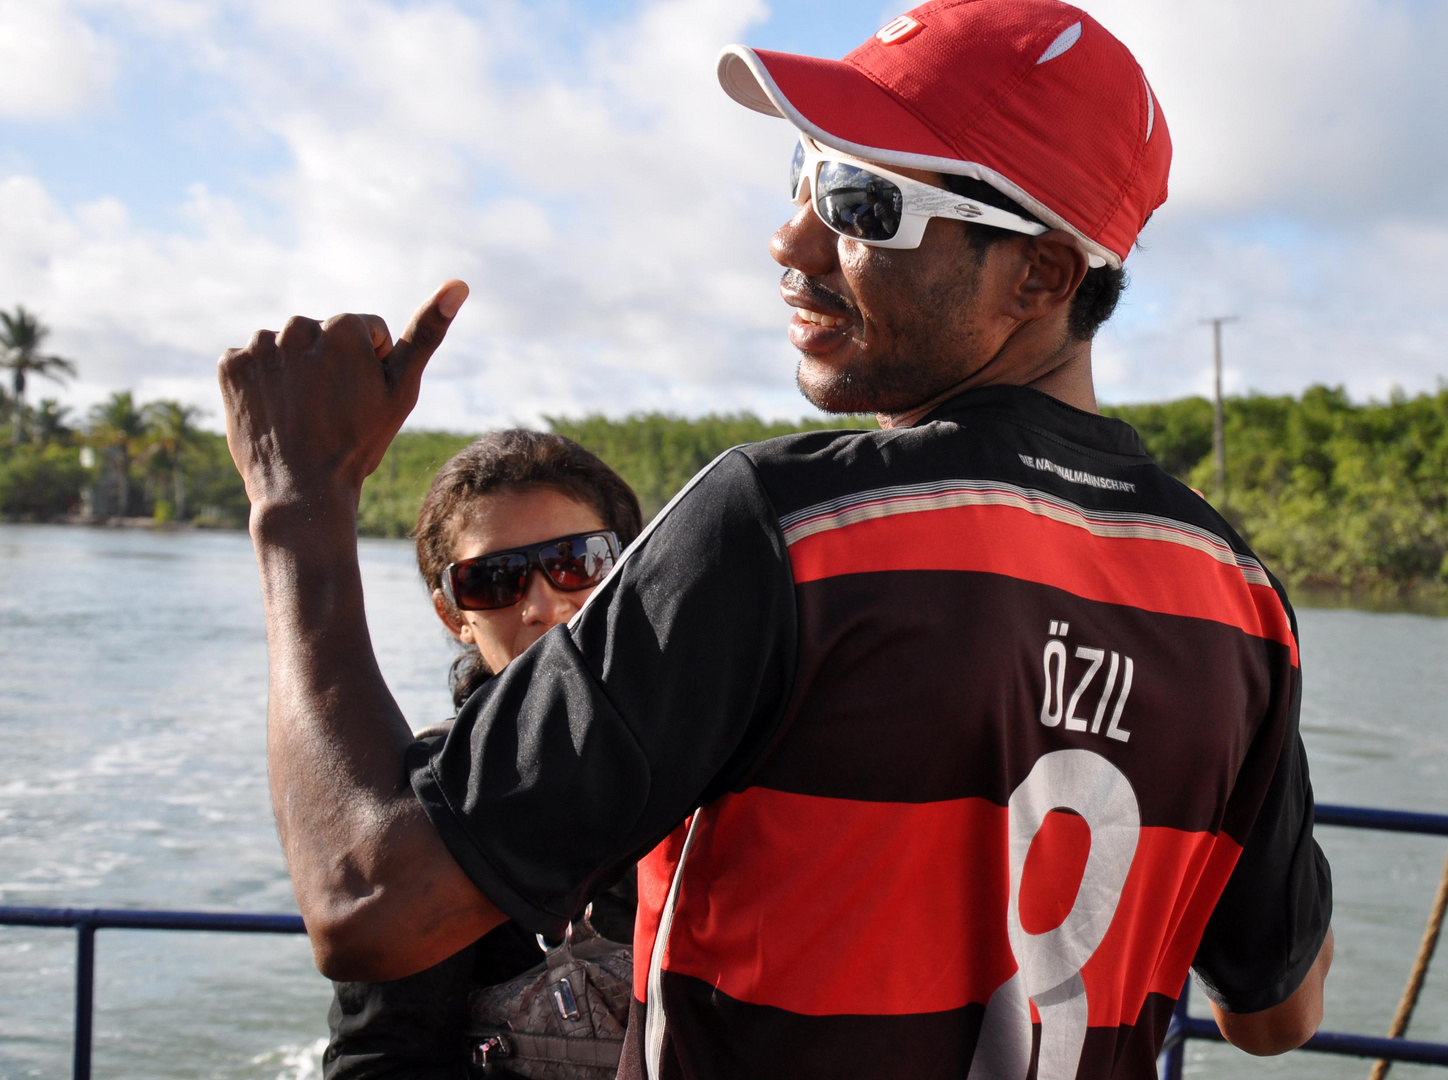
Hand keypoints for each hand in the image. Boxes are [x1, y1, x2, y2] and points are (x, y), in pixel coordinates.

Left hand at [218, 280, 468, 508]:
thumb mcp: (402, 391)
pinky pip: (253, 361)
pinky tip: (274, 410)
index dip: (369, 367)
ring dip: (295, 371)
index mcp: (343, 327)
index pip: (364, 332)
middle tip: (331, 410)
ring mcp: (260, 346)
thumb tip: (458, 284)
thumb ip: (426, 334)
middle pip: (322, 335)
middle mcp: (297, 326)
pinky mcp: (230, 366)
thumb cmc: (359, 443)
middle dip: (329, 364)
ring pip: (287, 347)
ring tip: (302, 412)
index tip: (359, 401)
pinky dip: (262, 381)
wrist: (303, 492)